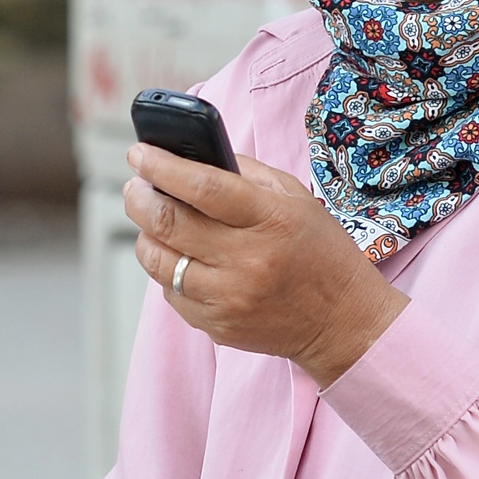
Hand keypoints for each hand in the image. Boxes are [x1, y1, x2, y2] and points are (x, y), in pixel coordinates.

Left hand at [123, 144, 407, 386]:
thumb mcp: (295, 198)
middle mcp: (247, 261)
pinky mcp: (217, 326)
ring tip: (153, 219)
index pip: (202, 186)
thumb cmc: (318, 249)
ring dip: (146, 234)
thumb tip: (188, 155)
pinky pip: (170, 292)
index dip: (161, 167)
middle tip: (135, 185)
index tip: (138, 153)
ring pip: (158, 260)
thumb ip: (244, 172)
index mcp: (270, 219)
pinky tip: (179, 255)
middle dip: (140, 197)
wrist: (343, 320)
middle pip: (168, 222)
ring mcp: (229, 298)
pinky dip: (166, 269)